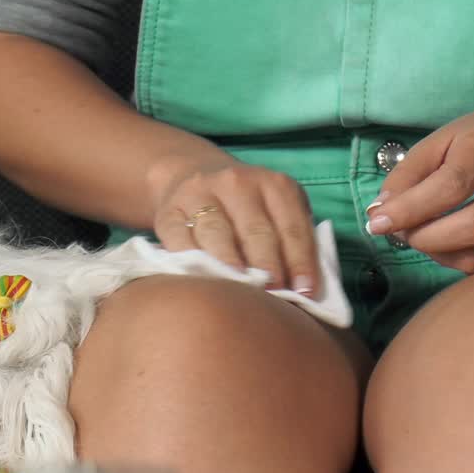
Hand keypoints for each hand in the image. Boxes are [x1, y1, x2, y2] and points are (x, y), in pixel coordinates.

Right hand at [150, 155, 318, 294]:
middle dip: (267, 267)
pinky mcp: (169, 212)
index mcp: (274, 185)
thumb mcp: (276, 211)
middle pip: (256, 231)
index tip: (304, 292)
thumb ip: (290, 241)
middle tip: (273, 296)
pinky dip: (189, 260)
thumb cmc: (245, 209)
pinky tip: (200, 280)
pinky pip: (179, 239)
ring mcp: (199, 194)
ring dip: (230, 264)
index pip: (292, 227)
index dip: (299, 261)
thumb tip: (302, 290)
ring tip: (239, 290)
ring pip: (217, 233)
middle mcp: (237, 183)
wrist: (192, 176)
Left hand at [367, 109, 473, 273]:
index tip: (377, 223)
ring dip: (436, 253)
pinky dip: (456, 260)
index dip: (409, 210)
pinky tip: (447, 241)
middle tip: (400, 230)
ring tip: (422, 234)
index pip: (450, 187)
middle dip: (422, 238)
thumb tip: (381, 213)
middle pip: (471, 228)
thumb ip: (406, 175)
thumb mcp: (439, 142)